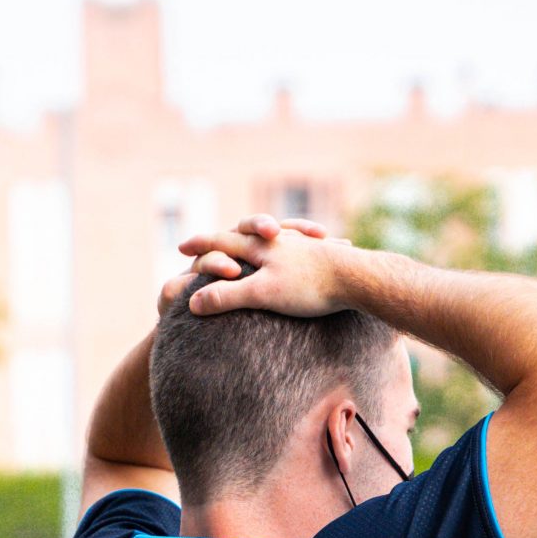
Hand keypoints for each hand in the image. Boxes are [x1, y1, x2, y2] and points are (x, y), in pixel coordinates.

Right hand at [171, 214, 351, 317]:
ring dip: (259, 238)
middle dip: (228, 238)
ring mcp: (297, 247)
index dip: (199, 243)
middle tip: (216, 243)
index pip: (220, 240)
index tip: (180, 246)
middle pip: (244, 234)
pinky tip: (290, 256)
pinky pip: (297, 250)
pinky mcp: (318, 258)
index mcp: (258, 246)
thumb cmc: (308, 287)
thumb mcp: (261, 294)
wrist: (356, 280)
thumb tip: (192, 303)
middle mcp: (276, 241)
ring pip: (272, 238)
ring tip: (248, 245)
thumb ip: (226, 296)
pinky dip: (288, 248)